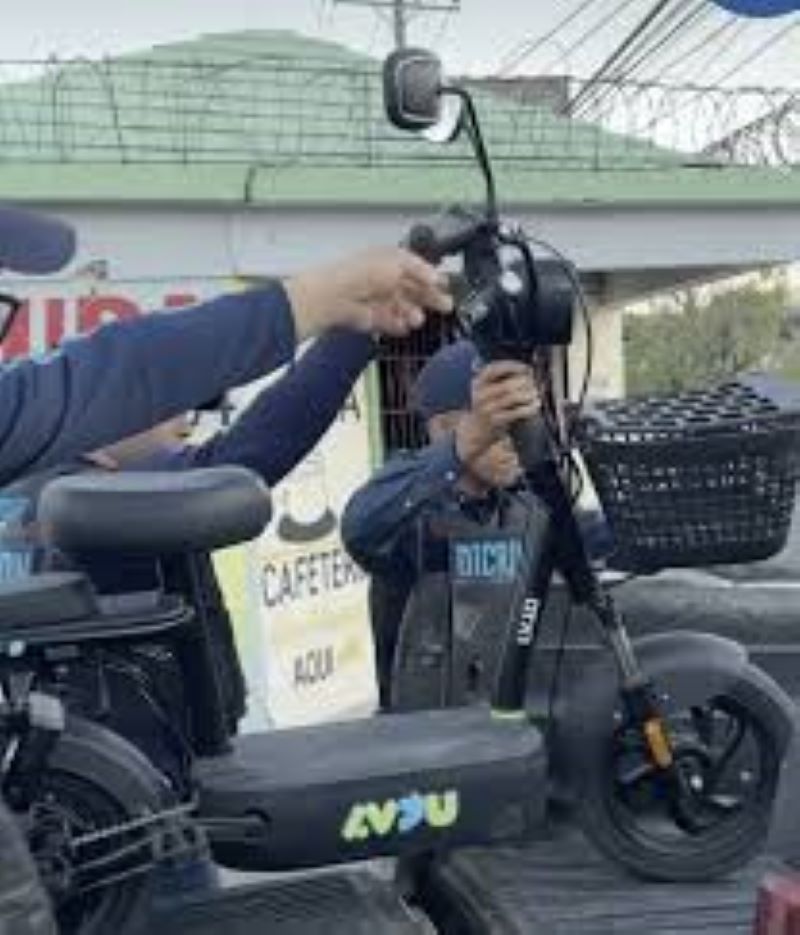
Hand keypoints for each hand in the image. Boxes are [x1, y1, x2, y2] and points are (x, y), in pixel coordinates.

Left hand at [285, 247, 452, 340]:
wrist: (336, 296)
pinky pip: (387, 321)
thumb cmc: (361, 272)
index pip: (413, 268)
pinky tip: (404, 328)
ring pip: (400, 307)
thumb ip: (420, 269)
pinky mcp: (367, 317)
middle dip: (427, 297)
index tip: (444, 286)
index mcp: (386, 259)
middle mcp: (380, 277)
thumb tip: (436, 277)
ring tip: (419, 320)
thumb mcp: (399, 262)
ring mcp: (373, 298)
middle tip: (444, 306)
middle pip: (409, 289)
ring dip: (412, 313)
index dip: (430, 277)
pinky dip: (396, 325)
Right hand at [455, 361, 539, 464]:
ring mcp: (487, 408)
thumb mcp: (489, 388)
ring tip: (536, 394)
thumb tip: (530, 371)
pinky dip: (529, 408)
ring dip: (529, 394)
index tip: (527, 369)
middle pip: (508, 384)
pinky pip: (517, 412)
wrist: (477, 429)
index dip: (513, 367)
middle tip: (534, 384)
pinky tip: (536, 406)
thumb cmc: (490, 403)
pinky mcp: (496, 421)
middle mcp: (481, 394)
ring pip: (514, 397)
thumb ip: (505, 377)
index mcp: (478, 382)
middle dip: (525, 383)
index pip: (495, 369)